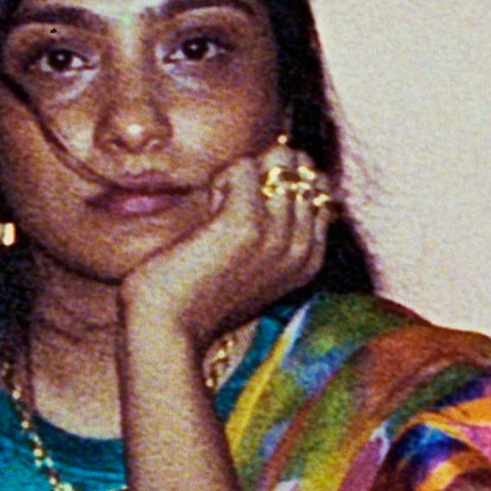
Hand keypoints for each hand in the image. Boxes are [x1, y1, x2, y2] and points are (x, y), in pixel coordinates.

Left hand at [116, 139, 334, 361]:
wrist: (169, 329)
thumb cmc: (201, 297)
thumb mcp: (253, 267)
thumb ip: (275, 232)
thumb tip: (283, 170)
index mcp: (309, 259)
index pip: (320, 189)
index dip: (281, 184)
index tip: (247, 211)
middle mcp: (302, 246)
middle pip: (303, 170)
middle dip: (265, 173)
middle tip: (230, 204)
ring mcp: (279, 234)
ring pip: (278, 161)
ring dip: (242, 173)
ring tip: (218, 207)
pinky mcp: (247, 223)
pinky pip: (244, 166)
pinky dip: (222, 177)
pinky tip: (209, 208)